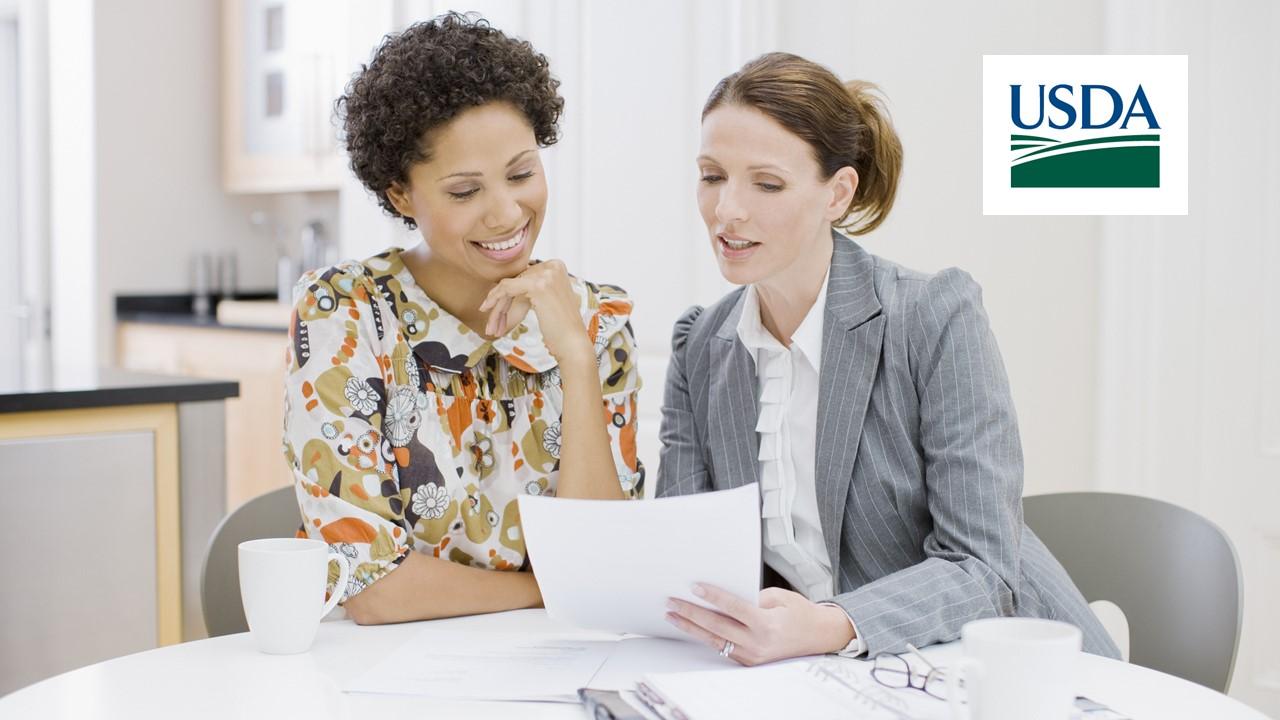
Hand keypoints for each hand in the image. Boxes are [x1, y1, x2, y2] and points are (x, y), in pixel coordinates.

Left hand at [478, 259, 593, 365]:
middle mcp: (553, 266)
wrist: (573, 344)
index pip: (524, 277)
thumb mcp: (547, 301)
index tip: (498, 310)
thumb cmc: (561, 328)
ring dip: (497, 308)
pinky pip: (507, 288)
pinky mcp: (537, 285)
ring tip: (491, 327)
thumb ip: (530, 290)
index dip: (509, 295)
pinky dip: (495, 300)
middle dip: (502, 304)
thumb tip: (505, 287)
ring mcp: (546, 274)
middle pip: (516, 282)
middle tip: (493, 324)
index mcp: (557, 267)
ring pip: (509, 286)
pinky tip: (488, 313)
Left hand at [665, 584, 854, 665]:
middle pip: (717, 627)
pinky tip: (691, 628)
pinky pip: (722, 648)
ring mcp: (752, 655)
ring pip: (714, 640)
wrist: (818, 636)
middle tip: (672, 602)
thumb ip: (752, 597)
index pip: (733, 608)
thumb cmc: (800, 613)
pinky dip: (705, 636)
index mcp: (767, 624)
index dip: (712, 597)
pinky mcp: (749, 661)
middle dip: (691, 613)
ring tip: (672, 615)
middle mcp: (758, 643)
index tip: (694, 587)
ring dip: (691, 627)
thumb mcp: (779, 597)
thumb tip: (722, 596)